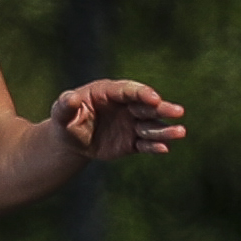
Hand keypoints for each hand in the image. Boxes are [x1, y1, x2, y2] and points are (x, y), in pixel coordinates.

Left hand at [52, 78, 186, 159]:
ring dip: (164, 129)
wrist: (71, 141)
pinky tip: (164, 149)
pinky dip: (155, 146)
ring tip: (180, 132)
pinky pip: (145, 144)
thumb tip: (71, 98)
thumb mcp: (61, 112)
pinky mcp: (132, 141)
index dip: (142, 94)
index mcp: (109, 92)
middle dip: (162, 109)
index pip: (129, 91)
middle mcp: (125, 106)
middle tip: (178, 112)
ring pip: (151, 126)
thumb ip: (66, 105)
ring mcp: (131, 124)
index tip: (154, 99)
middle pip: (147, 106)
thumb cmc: (66, 120)